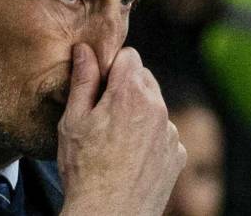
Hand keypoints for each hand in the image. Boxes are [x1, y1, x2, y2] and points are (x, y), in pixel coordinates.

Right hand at [58, 44, 185, 215]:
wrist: (109, 215)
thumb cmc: (84, 169)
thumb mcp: (73, 121)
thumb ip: (82, 81)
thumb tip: (84, 50)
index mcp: (129, 93)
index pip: (129, 55)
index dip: (110, 66)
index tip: (97, 85)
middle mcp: (157, 108)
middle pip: (144, 77)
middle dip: (125, 87)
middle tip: (102, 112)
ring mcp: (171, 132)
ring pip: (154, 105)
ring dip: (138, 111)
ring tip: (114, 139)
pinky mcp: (177, 154)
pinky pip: (163, 132)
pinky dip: (149, 137)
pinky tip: (130, 156)